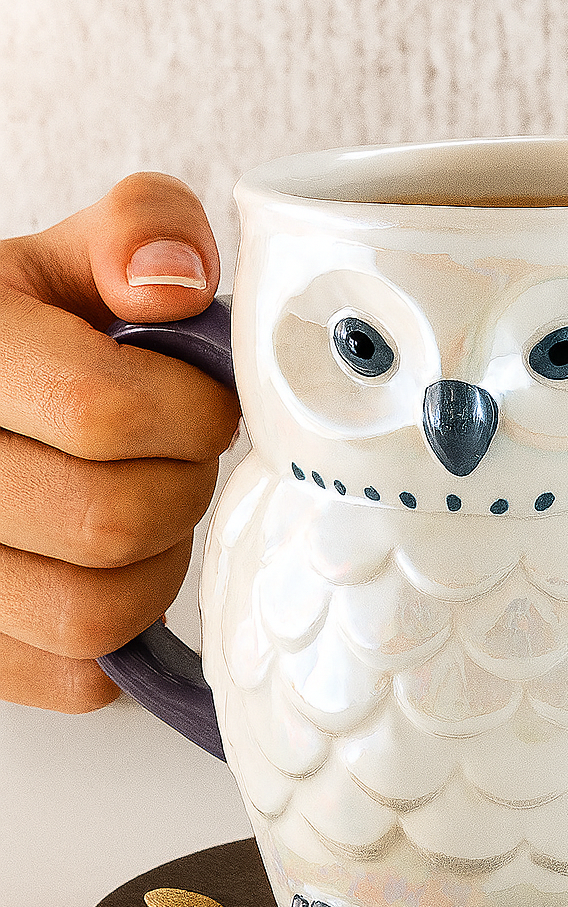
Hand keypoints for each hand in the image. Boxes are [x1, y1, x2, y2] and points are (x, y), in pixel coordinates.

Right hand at [0, 173, 239, 712]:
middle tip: (178, 459)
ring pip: (91, 613)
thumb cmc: (26, 333)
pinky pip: (70, 677)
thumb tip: (175, 282)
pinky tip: (106, 569)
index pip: (103, 409)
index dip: (191, 414)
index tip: (202, 402)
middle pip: (110, 520)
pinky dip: (116, 634)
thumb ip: (142, 230)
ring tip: (145, 513)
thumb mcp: (72, 257)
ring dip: (155, 568)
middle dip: (182, 488)